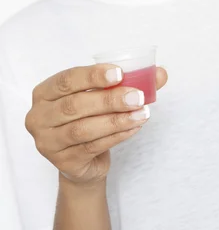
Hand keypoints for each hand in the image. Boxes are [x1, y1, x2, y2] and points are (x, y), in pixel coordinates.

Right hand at [25, 64, 167, 186]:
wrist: (83, 160)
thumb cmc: (90, 116)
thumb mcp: (103, 94)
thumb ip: (131, 82)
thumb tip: (161, 73)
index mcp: (45, 92)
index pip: (67, 79)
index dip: (93, 76)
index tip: (119, 74)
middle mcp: (39, 116)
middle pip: (75, 105)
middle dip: (110, 99)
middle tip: (138, 96)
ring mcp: (48, 142)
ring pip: (84, 129)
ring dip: (116, 120)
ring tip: (142, 114)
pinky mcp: (62, 162)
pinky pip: (92, 147)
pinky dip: (117, 135)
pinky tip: (134, 127)